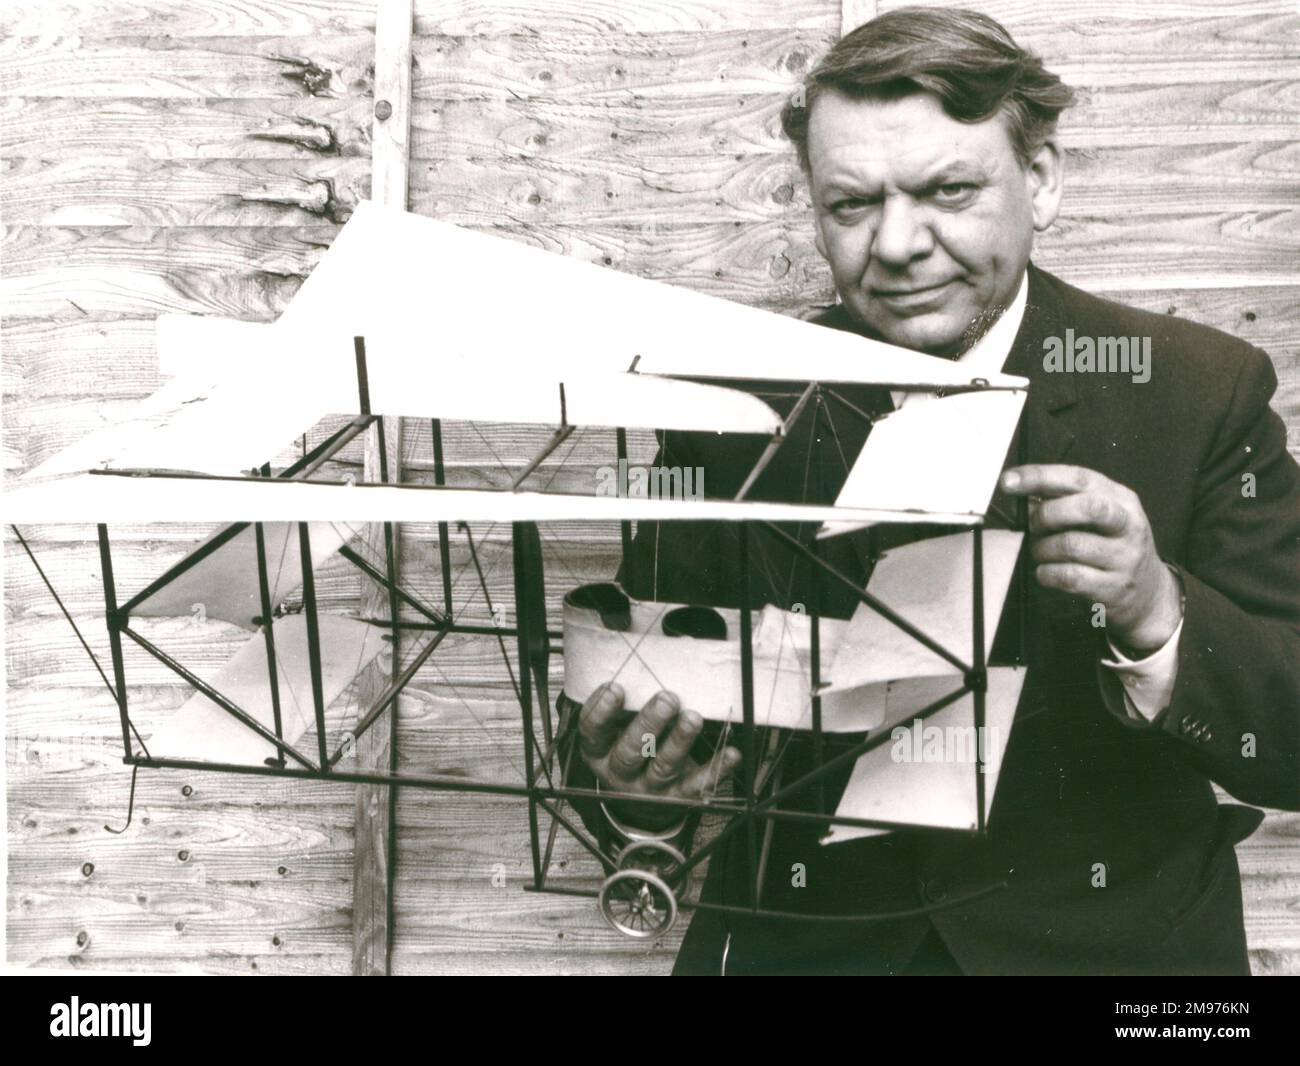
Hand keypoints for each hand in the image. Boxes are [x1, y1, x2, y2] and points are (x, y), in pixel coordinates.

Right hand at [578, 682, 741, 830]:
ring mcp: (648, 788)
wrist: (641, 804)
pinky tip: (731, 753)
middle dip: (649, 723)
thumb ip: (629, 700)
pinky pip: (697, 785)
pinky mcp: (678, 797)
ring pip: (663, 767)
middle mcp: (619, 773)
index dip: (601, 711)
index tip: (615, 687)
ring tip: (693, 718)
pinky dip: (716, 769)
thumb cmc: (630, 746)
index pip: (593, 732)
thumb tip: (658, 653)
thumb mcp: (618, 728)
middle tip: (667, 699)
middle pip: (630, 751)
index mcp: (599, 751)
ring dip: (680, 741)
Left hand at [1001, 464, 1182, 655]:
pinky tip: (1046, 572)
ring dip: (1042, 549)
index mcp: (1120, 499)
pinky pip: (1069, 577)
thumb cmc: (1112, 547)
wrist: (1149, 594)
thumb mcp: (1100, 517)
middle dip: (1046, 515)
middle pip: (1085, 508)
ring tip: (1040, 552)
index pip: (1080, 478)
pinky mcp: (1114, 587)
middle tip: (1034, 527)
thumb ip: (1065, 501)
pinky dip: (1047, 574)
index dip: (1040, 476)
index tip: (1008, 481)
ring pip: (1071, 545)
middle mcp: (1128, 524)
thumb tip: (1024, 496)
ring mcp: (1125, 557)